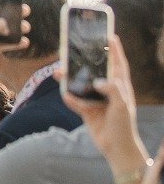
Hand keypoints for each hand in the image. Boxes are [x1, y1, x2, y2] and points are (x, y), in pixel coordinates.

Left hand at [0, 4, 29, 69]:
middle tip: (26, 10)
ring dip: (18, 28)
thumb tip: (8, 28)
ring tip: (26, 28)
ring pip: (8, 30)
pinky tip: (25, 42)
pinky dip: (17, 43)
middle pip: (3, 17)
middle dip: (16, 14)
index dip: (1, 1)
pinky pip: (9, 43)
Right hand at [62, 34, 145, 173]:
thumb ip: (113, 89)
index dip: (115, 50)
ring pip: (81, 84)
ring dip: (70, 78)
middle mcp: (108, 90)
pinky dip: (70, 99)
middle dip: (85, 60)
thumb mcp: (122, 105)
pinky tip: (64, 94)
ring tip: (59, 71)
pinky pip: (75, 102)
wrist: (116, 148)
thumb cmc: (124, 125)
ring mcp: (96, 100)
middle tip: (74, 49)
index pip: (118, 64)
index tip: (110, 35)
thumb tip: (97, 80)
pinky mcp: (87, 111)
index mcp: (121, 86)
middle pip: (95, 70)